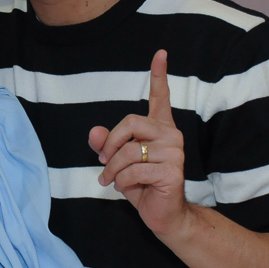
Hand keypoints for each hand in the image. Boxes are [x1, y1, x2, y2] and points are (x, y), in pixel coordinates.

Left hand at [90, 50, 190, 239]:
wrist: (164, 214)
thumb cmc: (141, 185)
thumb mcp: (118, 163)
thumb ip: (105, 145)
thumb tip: (94, 132)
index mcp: (160, 128)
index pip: (161, 97)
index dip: (159, 74)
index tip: (160, 53)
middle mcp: (171, 135)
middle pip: (131, 121)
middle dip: (109, 144)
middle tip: (102, 162)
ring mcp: (175, 152)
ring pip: (128, 150)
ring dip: (111, 169)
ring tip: (111, 180)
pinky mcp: (173, 171)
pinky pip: (134, 170)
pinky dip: (121, 182)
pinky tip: (126, 188)